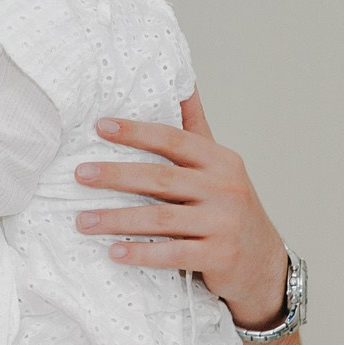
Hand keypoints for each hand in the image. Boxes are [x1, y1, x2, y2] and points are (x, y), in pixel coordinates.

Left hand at [74, 91, 288, 327]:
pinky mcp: (219, 255)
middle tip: (80, 174)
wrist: (263, 262)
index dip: (136, 132)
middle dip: (116, 176)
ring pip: (161, 218)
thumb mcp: (219, 167)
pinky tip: (113, 252)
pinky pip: (172, 253)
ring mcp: (223, 223)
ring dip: (118, 220)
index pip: (173, 140)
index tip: (100, 126)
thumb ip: (195, 130)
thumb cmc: (229, 208)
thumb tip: (183, 82)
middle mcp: (224, 188)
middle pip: (161, 178)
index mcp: (220, 161)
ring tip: (83, 220)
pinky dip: (141, 253)